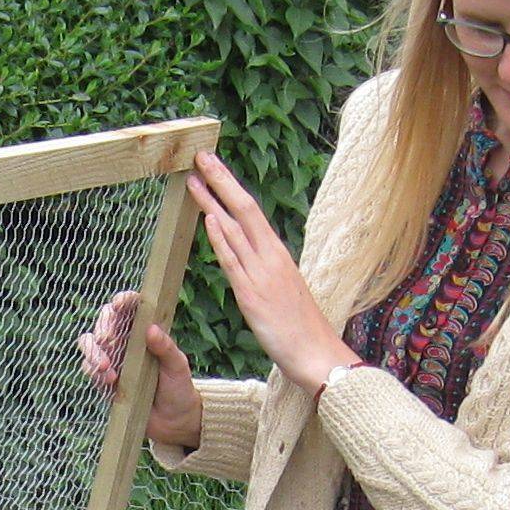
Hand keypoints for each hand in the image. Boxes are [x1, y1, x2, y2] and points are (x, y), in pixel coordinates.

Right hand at [79, 289, 204, 451]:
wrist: (172, 422)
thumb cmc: (179, 388)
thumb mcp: (178, 366)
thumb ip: (165, 347)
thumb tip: (150, 329)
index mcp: (145, 330)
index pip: (130, 308)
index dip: (122, 301)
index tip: (119, 304)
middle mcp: (125, 341)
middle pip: (104, 322)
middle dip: (103, 327)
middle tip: (109, 339)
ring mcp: (112, 359)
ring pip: (89, 343)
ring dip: (93, 351)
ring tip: (105, 366)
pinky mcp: (103, 379)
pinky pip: (89, 368)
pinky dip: (94, 371)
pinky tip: (110, 380)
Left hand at [188, 150, 356, 390]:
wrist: (316, 355)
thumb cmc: (298, 328)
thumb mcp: (280, 291)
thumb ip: (262, 272)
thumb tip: (246, 259)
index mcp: (277, 254)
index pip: (251, 211)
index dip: (231, 187)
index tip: (214, 167)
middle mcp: (271, 257)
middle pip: (245, 208)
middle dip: (221, 180)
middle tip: (201, 154)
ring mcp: (262, 274)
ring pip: (236, 228)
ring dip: (212, 201)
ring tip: (193, 178)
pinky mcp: (253, 296)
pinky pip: (235, 262)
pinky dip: (221, 238)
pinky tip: (210, 219)